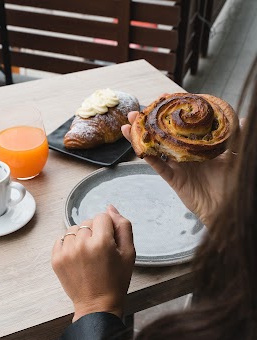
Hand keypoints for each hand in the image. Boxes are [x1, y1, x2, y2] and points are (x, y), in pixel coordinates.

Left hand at [51, 205, 134, 321]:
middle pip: (88, 222)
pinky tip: (78, 257)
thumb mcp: (129, 253)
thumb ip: (123, 226)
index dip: (108, 228)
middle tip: (100, 252)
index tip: (110, 243)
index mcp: (101, 242)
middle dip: (95, 232)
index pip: (102, 217)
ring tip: (88, 254)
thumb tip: (110, 207)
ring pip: (74, 229)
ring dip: (81, 237)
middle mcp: (81, 244)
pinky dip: (69, 244)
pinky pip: (61, 238)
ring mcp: (66, 252)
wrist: (97, 305)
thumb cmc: (116, 279)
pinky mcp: (56, 259)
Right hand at [122, 111, 237, 227]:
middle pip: (163, 134)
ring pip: (155, 148)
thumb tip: (243, 118)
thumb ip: (237, 137)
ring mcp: (178, 166)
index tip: (163, 98)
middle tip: (137, 111)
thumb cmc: (233, 182)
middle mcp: (185, 153)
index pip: (182, 126)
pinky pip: (158, 166)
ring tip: (128, 123)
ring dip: (140, 135)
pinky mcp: (173, 179)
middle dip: (148, 122)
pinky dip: (146, 156)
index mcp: (198, 146)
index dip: (171, 112)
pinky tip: (136, 145)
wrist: (228, 207)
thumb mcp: (237, 155)